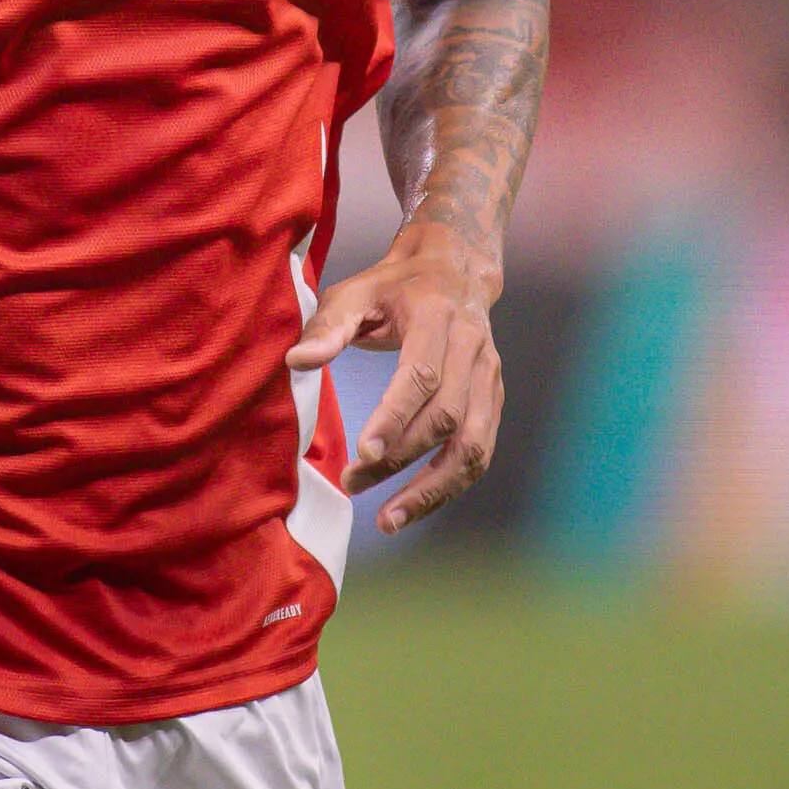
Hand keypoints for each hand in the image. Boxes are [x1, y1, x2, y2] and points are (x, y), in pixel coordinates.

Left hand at [288, 224, 503, 534]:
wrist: (455, 269)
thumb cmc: (395, 285)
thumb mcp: (355, 290)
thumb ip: (327, 325)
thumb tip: (295, 362)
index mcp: (438, 316)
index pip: (422, 374)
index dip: (395, 417)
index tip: (364, 453)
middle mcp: (473, 347)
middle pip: (446, 415)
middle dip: (401, 457)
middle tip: (354, 482)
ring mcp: (489, 375)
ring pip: (473, 445)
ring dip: (433, 489)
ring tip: (389, 520)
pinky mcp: (493, 398)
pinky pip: (479, 452)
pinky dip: (450, 486)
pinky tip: (414, 506)